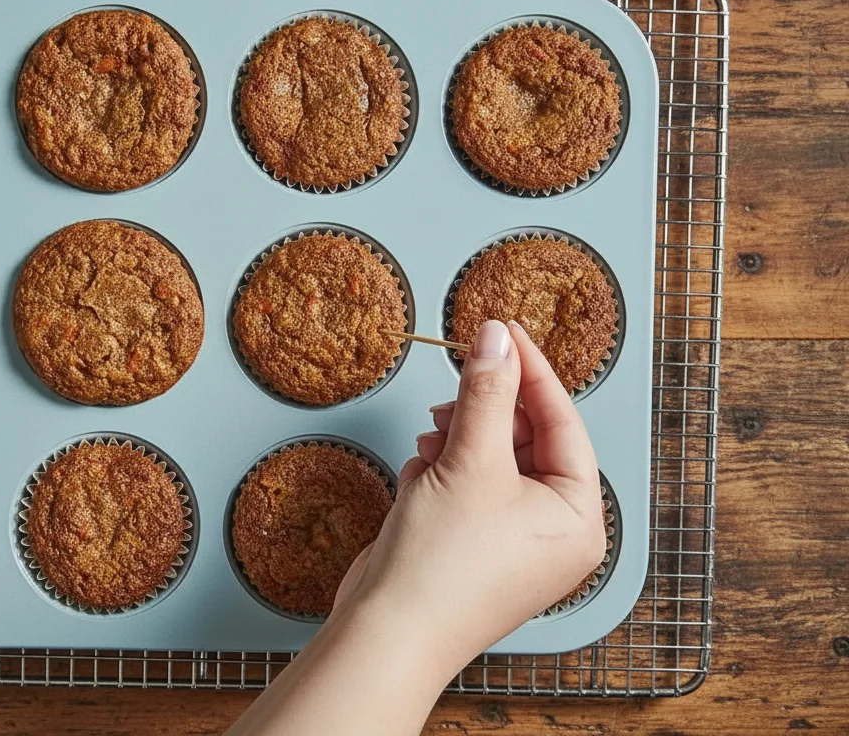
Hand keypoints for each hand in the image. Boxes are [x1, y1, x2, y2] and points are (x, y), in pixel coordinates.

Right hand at [334, 319, 606, 665]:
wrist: (386, 633)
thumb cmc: (441, 568)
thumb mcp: (469, 460)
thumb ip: (486, 392)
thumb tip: (496, 338)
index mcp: (577, 518)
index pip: (563, 422)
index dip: (531, 370)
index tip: (503, 330)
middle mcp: (552, 532)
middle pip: (527, 439)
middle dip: (485, 412)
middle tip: (458, 380)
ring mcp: (510, 541)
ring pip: (491, 459)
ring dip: (458, 441)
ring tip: (432, 442)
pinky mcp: (471, 545)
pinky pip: (465, 486)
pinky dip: (441, 472)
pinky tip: (420, 476)